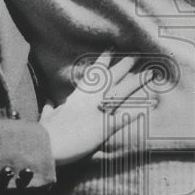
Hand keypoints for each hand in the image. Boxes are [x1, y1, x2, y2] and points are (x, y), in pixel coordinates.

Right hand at [40, 52, 158, 166]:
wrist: (43, 145)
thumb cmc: (43, 134)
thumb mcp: (47, 119)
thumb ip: (50, 111)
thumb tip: (48, 104)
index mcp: (75, 99)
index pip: (93, 76)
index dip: (103, 62)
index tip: (112, 49)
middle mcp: (88, 102)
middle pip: (110, 79)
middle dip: (123, 66)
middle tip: (136, 55)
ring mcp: (96, 113)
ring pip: (120, 93)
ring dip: (135, 83)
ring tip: (150, 74)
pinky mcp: (102, 129)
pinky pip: (123, 119)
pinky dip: (136, 113)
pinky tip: (151, 107)